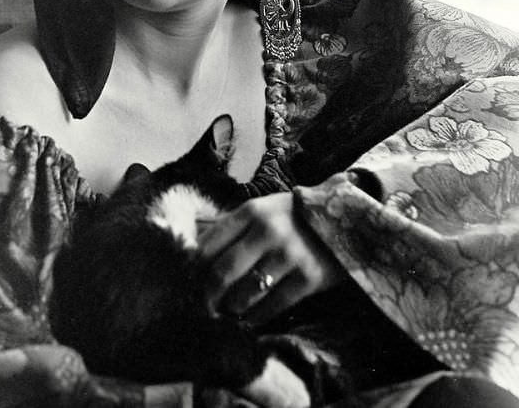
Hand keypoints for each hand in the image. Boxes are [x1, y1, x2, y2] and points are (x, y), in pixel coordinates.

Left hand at [198, 192, 344, 325]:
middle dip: (207, 295)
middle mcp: (267, 231)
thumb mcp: (260, 210)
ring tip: (227, 312)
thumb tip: (193, 253)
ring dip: (231, 309)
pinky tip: (249, 319)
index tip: (187, 283)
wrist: (342, 219)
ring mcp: (289, 255)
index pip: (208, 245)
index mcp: (250, 211)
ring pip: (245, 295)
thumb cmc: (290, 217)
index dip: (193, 269)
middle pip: (222, 272)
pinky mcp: (307, 278)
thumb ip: (229, 228)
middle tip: (202, 307)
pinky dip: (256, 318)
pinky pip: (272, 307)